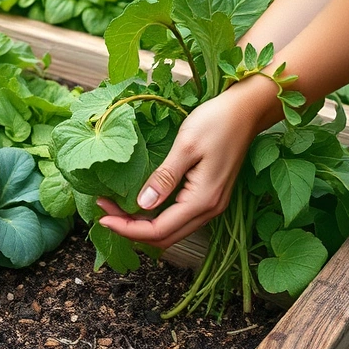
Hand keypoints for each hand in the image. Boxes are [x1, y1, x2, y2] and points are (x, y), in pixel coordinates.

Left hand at [97, 76, 281, 247]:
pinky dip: (155, 217)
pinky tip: (137, 204)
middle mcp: (209, 210)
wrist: (247, 110)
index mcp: (203, 200)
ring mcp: (211, 205)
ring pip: (171, 230)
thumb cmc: (217, 121)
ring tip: (115, 208)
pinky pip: (177, 218)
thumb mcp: (186, 146)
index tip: (102, 217)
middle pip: (164, 237)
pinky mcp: (208, 197)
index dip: (127, 229)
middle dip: (130, 230)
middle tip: (103, 212)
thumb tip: (143, 205)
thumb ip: (165, 178)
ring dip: (142, 225)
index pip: (159, 230)